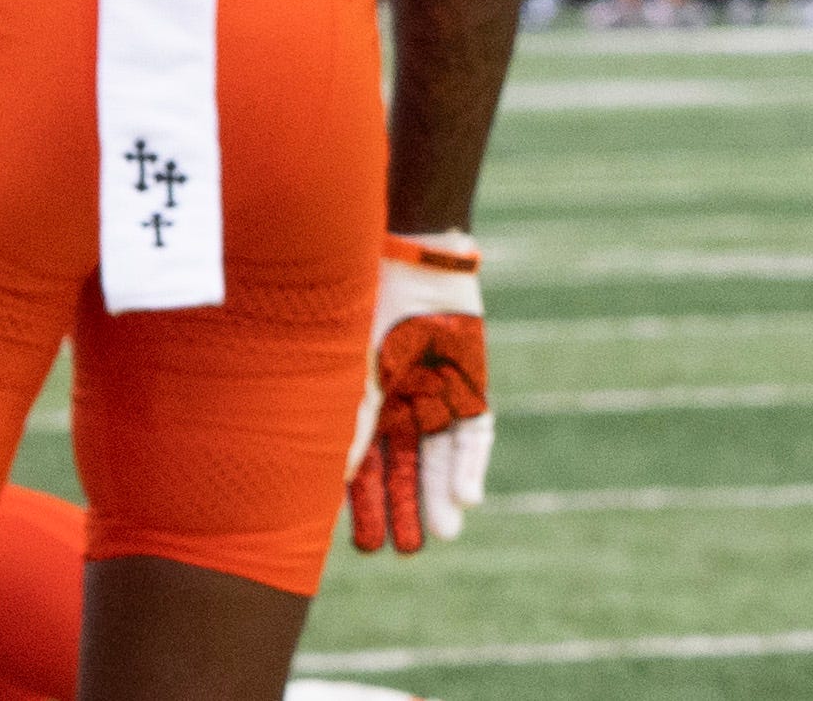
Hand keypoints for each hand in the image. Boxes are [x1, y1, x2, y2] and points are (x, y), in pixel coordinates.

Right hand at [347, 231, 490, 551]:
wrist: (416, 261)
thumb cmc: (370, 306)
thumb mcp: (356, 368)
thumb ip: (356, 420)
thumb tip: (338, 474)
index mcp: (362, 397)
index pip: (361, 460)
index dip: (361, 499)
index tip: (360, 541)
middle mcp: (398, 402)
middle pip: (401, 466)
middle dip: (402, 506)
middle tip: (404, 550)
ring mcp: (436, 397)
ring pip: (438, 457)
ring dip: (439, 494)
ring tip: (442, 535)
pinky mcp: (470, 389)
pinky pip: (474, 435)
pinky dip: (470, 465)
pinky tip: (469, 498)